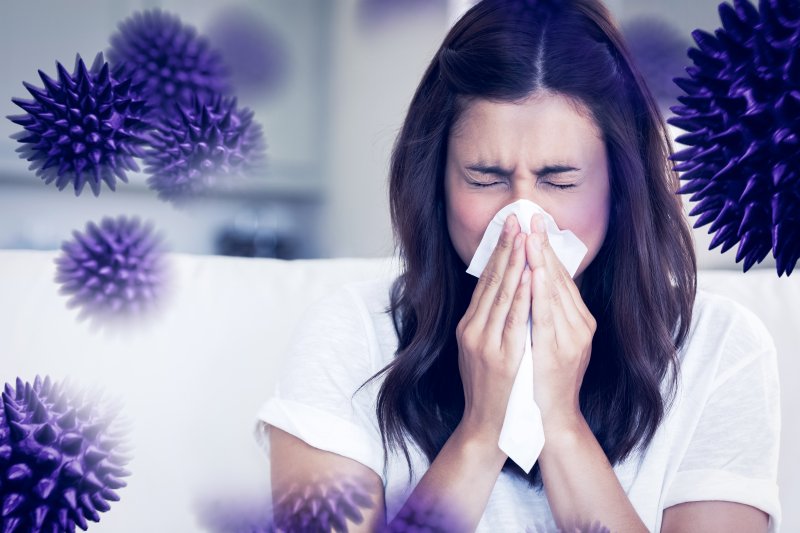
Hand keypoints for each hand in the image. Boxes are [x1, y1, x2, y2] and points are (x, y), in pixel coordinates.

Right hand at [456, 214, 531, 442]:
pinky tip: (530, 274)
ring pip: (502, 294)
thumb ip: (489, 323)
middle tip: (517, 218)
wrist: (488, 427)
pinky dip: (522, 294)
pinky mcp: (501, 356)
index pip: (485, 281)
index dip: (498, 251)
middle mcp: (473, 330)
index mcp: (469, 326)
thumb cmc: (491, 391)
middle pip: (492, 281)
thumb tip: (504, 293)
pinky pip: (514, 319)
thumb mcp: (481, 351)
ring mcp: (485, 342)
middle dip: (506, 247)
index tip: (509, 226)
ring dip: (515, 263)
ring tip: (525, 236)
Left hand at [526, 214, 595, 431]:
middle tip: (531, 217)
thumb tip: (535, 284)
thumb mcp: (553, 345)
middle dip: (543, 247)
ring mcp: (569, 339)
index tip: (534, 226)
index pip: (561, 279)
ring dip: (540, 259)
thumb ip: (549, 317)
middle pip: (559, 279)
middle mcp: (579, 328)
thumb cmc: (545, 384)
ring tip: (530, 232)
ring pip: (554, 291)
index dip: (547, 251)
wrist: (549, 423)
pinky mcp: (555, 350)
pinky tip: (533, 268)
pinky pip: (545, 313)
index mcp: (578, 324)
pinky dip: (540, 288)